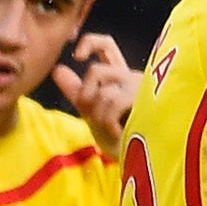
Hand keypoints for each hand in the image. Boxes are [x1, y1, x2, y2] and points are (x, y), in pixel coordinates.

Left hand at [50, 33, 137, 154]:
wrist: (145, 162)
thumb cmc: (123, 139)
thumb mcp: (94, 113)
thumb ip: (78, 92)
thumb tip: (57, 69)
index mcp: (120, 77)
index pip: (106, 45)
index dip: (89, 42)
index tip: (77, 57)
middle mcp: (132, 76)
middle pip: (95, 71)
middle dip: (86, 97)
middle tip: (98, 119)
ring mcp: (142, 86)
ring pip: (102, 92)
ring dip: (100, 118)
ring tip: (115, 132)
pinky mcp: (150, 98)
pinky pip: (113, 103)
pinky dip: (110, 124)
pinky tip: (121, 134)